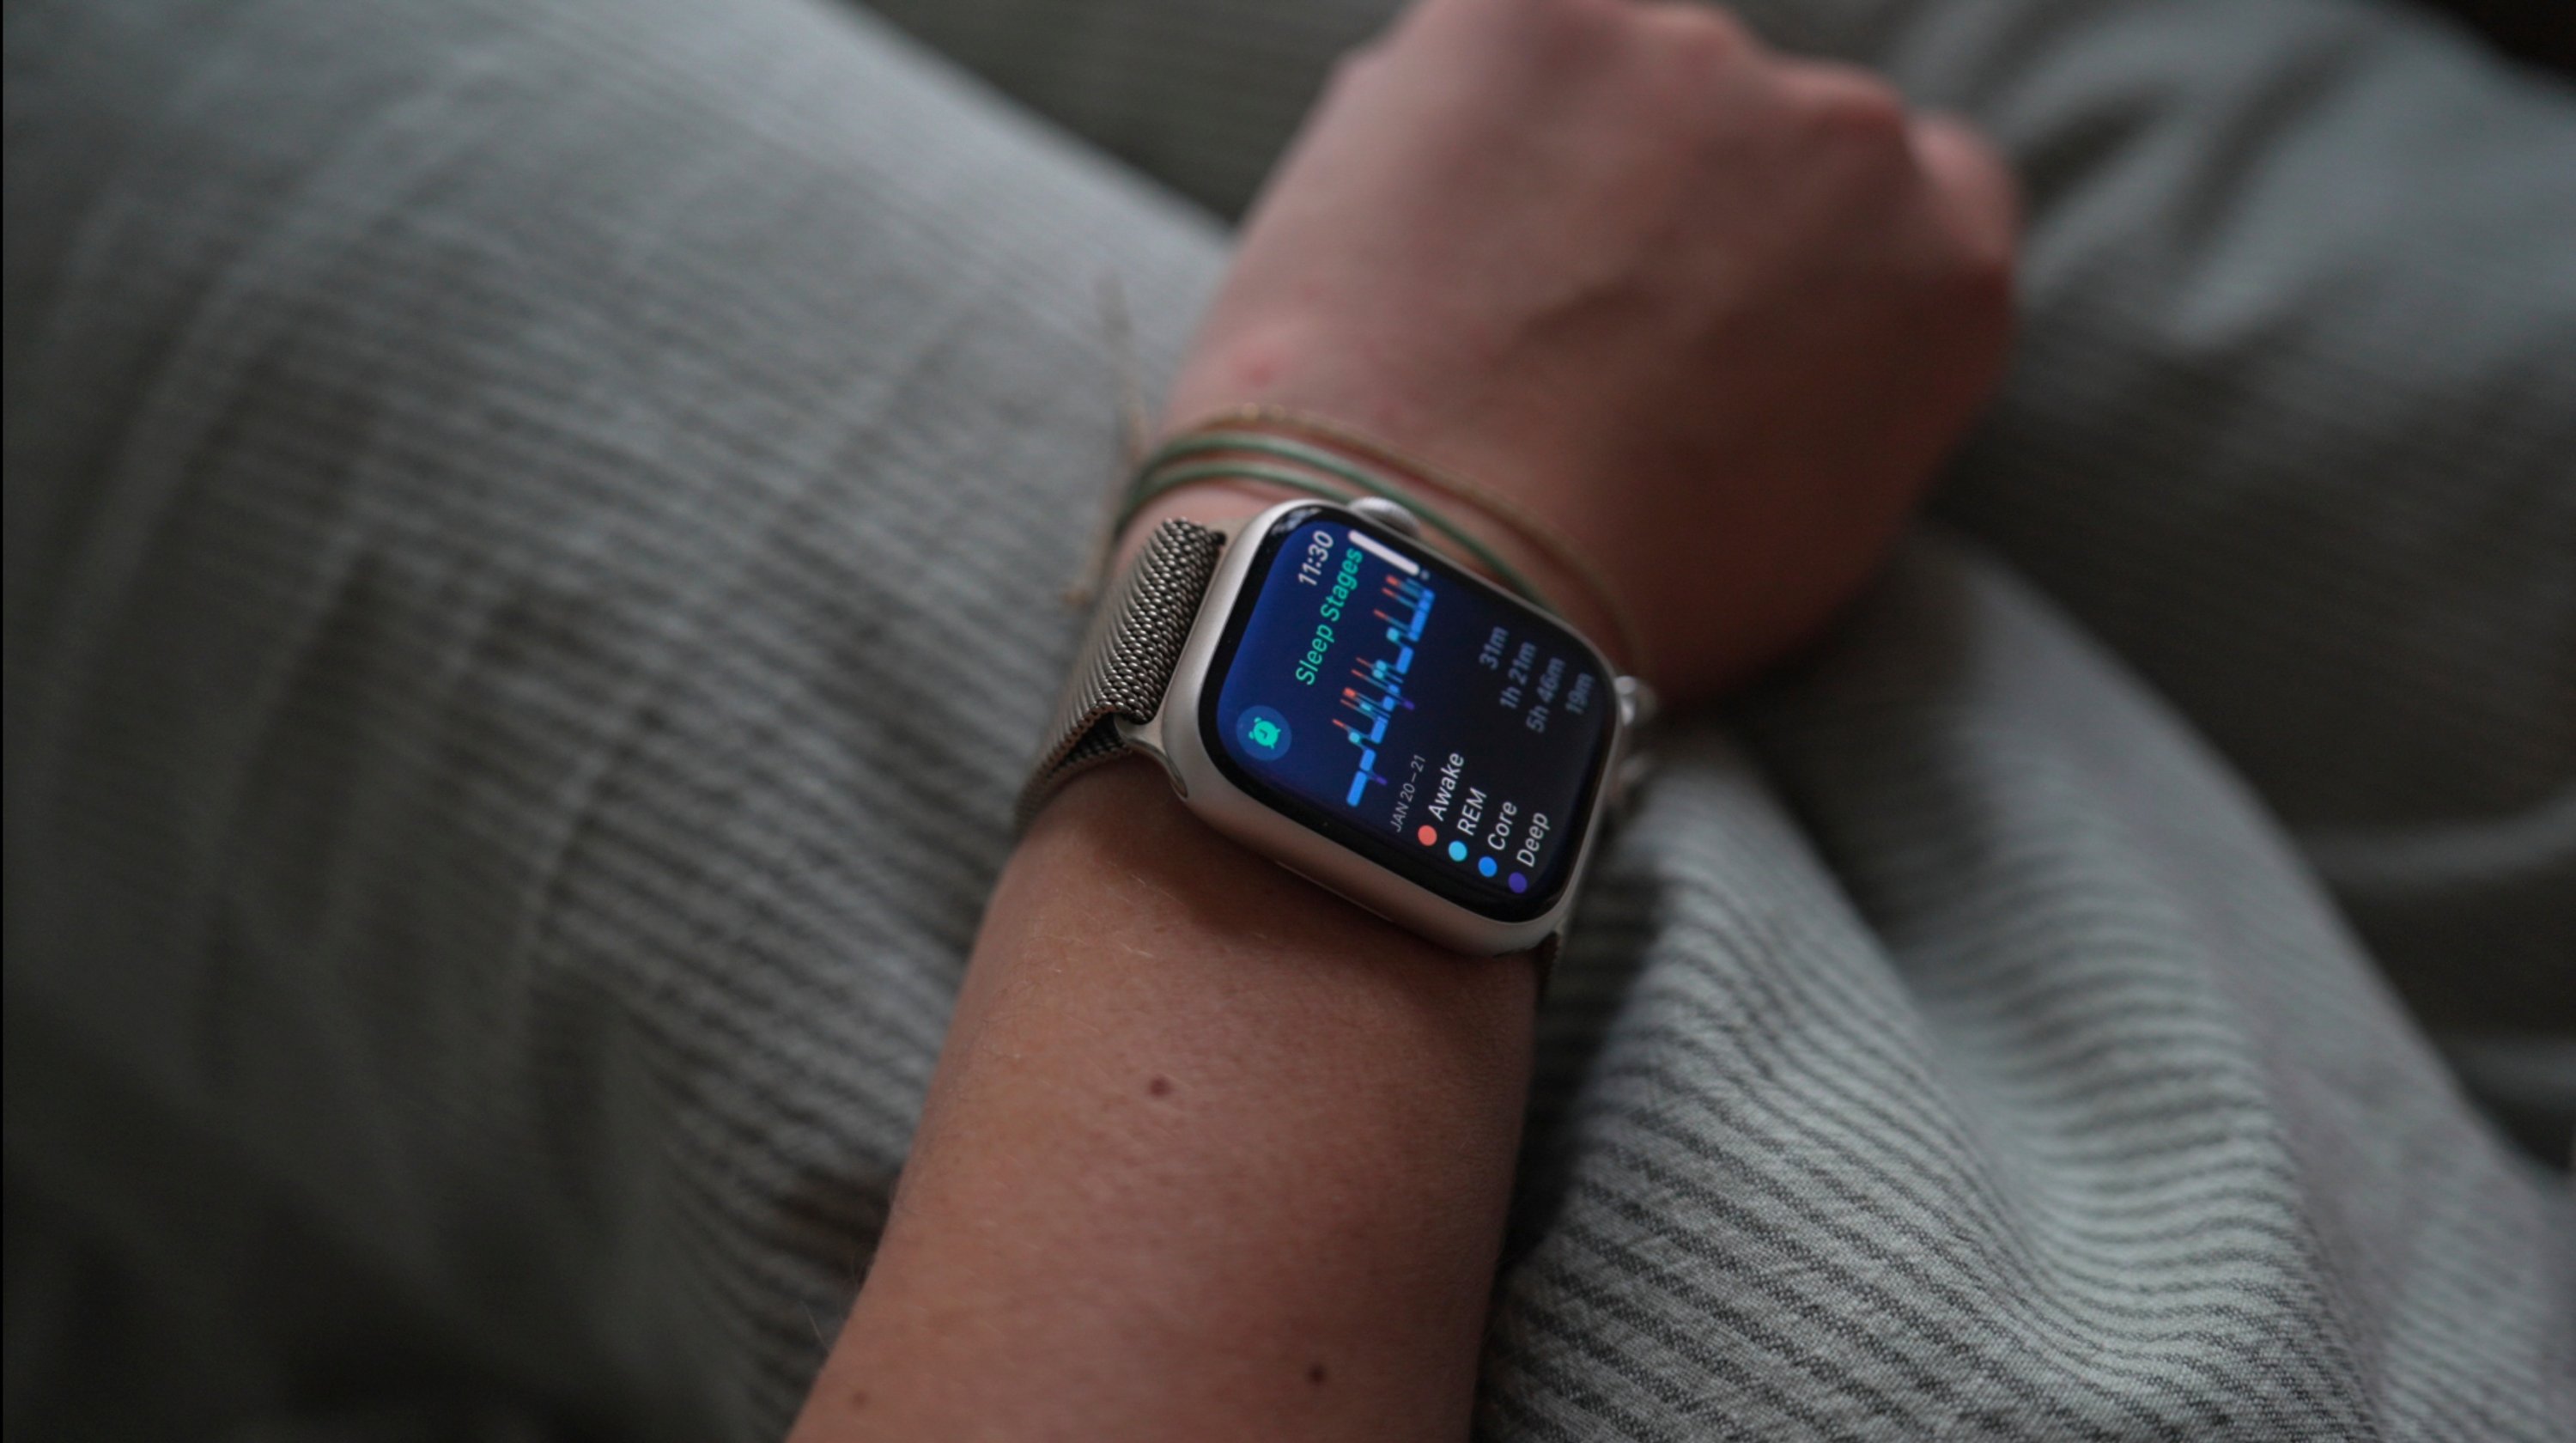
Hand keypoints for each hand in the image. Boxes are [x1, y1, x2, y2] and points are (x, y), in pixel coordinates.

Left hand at [1157, 0, 2017, 697]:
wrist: (1438, 577)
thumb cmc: (1614, 608)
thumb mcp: (1813, 539)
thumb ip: (1838, 393)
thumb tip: (1775, 353)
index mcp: (1945, 263)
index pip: (1921, 186)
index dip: (1801, 240)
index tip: (1722, 298)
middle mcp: (1849, 134)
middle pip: (1755, 132)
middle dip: (1665, 204)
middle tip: (1558, 326)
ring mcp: (1686, 59)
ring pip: (1612, 84)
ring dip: (1550, 163)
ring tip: (1454, 309)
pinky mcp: (1522, 19)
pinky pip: (1482, 51)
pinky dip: (1437, 124)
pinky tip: (1393, 245)